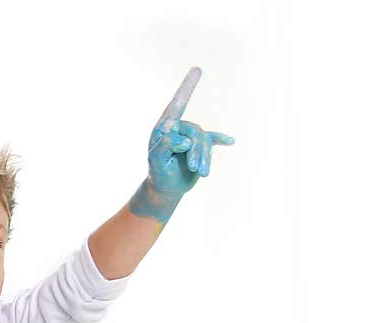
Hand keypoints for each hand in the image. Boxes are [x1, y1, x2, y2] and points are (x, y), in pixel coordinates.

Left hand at [130, 67, 234, 221]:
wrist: (167, 187)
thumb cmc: (158, 172)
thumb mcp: (157, 160)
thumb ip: (165, 145)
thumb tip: (182, 136)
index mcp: (164, 128)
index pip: (177, 105)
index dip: (187, 87)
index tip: (198, 69)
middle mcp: (178, 128)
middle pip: (195, 131)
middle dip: (197, 150)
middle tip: (194, 167)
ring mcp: (190, 136)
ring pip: (204, 140)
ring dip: (204, 156)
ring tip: (202, 172)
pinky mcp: (200, 146)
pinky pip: (212, 139)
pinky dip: (220, 140)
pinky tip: (230, 142)